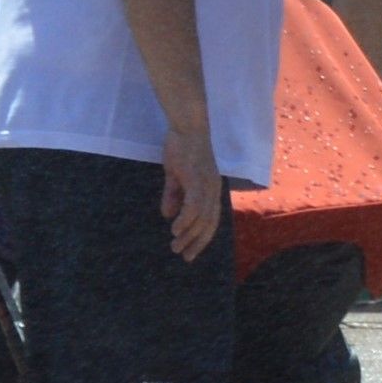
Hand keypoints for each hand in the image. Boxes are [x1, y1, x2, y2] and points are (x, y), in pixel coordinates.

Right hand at [158, 126, 222, 259]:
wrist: (186, 126)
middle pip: (209, 224)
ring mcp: (207, 185)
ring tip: (176, 246)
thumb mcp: (175, 176)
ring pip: (202, 218)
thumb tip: (168, 216)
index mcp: (210, 190)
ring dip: (188, 235)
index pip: (210, 221)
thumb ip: (173, 195)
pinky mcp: (198, 179)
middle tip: (184, 256)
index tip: (190, 253)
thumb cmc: (181, 148)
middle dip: (197, 243)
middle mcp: (213, 190)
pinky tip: (176, 229)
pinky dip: (186, 220)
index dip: (201, 238)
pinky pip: (194, 205)